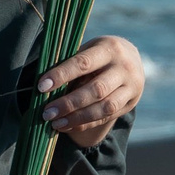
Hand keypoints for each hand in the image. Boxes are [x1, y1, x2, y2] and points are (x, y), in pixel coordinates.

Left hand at [37, 34, 143, 148]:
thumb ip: (72, 64)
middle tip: (47, 113)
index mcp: (110, 48)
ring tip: (56, 124)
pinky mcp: (131, 103)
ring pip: (104, 108)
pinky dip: (86, 124)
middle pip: (96, 89)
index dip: (61, 75)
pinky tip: (68, 126)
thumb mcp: (90, 49)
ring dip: (77, 118)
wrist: (132, 59)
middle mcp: (124, 68)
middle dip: (69, 103)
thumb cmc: (100, 54)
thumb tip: (46, 87)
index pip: (83, 63)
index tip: (42, 87)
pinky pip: (107, 118)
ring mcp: (131, 87)